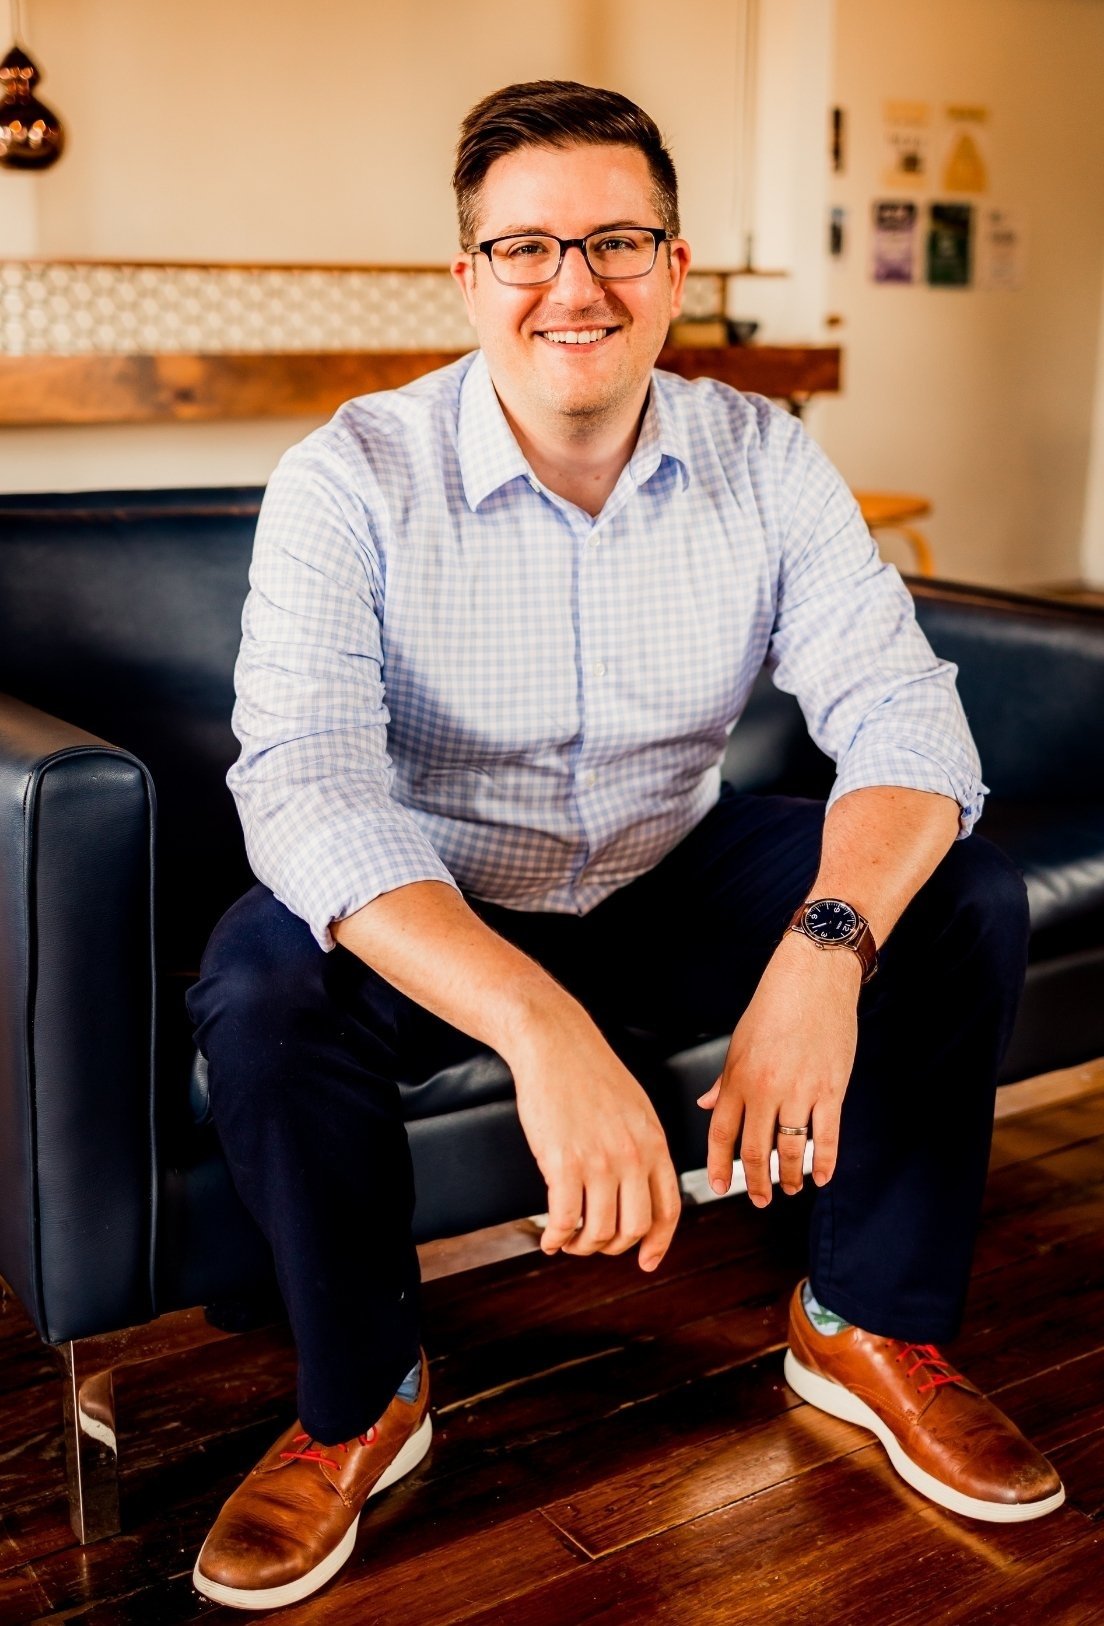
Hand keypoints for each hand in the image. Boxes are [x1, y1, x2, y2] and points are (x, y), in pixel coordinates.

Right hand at [507, 1011, 682, 1271]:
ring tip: (567, 1240)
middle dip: (613, 1247)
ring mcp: (599, 1161)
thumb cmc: (590, 1072)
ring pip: (599, 1231)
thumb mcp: (635, 1108)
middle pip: (634, 1228)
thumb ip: (643, 1146)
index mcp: (654, 1143)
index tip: (646, 1261)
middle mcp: (632, 1157)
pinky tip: (548, 1238)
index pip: (669, 1209)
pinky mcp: (563, 1162)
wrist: (555, 1043)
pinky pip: (564, 1220)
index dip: (658, 1243)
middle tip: (593, 1244)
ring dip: (581, 1246)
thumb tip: (642, 1185)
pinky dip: (556, 1238)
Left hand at [695, 934, 860, 1205]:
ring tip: (790, 1189)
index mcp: (738, 1078)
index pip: (721, 1134)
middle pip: (755, 1151)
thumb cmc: (775, 1005)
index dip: (719, 1166)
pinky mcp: (831, 1090)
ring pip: (790, 1151)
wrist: (813, 979)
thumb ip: (725, 1081)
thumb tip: (706, 1104)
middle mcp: (765, 1090)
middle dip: (755, 1183)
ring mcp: (799, 1092)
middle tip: (759, 1199)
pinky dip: (824, 1163)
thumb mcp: (738, 1043)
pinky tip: (821, 1176)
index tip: (721, 1186)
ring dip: (789, 1178)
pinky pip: (826, 1137)